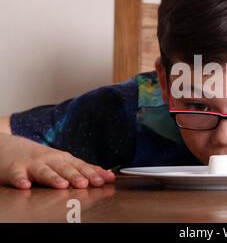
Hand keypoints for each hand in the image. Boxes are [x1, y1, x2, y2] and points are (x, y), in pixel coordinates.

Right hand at [0, 133, 114, 188]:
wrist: (10, 147)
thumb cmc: (42, 159)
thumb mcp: (63, 162)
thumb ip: (84, 170)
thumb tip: (109, 177)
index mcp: (64, 159)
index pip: (82, 166)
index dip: (94, 174)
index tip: (105, 180)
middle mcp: (51, 160)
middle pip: (65, 168)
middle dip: (76, 176)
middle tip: (85, 183)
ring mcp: (33, 164)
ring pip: (44, 171)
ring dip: (53, 178)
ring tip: (62, 184)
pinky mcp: (14, 169)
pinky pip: (18, 175)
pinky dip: (21, 180)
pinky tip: (26, 185)